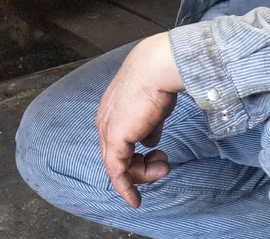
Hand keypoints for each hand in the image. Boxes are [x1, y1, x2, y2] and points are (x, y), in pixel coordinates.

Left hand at [95, 33, 186, 207]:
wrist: (155, 69)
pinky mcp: (114, 139)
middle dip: (141, 167)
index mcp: (112, 110)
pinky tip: (135, 200)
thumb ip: (150, 126)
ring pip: (119, 166)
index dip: (135, 155)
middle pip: (117, 155)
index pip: (118, 141)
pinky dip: (125, 188)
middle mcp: (105, 121)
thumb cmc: (158, 81)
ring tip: (164, 166)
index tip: (155, 161)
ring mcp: (107, 130)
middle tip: (164, 165)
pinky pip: (117, 171)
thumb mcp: (153, 107)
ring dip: (143, 174)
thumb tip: (151, 141)